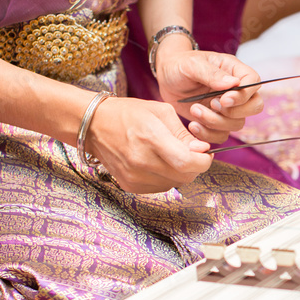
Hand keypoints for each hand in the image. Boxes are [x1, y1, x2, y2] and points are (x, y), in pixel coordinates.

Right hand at [84, 96, 212, 192]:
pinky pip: (161, 187)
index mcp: (151, 138)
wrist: (94, 126)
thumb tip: (202, 150)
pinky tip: (158, 163)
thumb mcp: (161, 112)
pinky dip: (166, 178)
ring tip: (171, 155)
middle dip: (194, 166)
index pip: (188, 162)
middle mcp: (142, 161)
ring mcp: (135, 176)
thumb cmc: (129, 114)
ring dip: (180, 172)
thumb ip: (184, 133)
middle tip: (190, 152)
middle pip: (185, 176)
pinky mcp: (130, 185)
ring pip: (175, 183)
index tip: (204, 153)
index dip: (203, 161)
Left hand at [154, 47, 264, 143]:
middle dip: (234, 112)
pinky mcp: (216, 122)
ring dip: (216, 122)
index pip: (253, 83)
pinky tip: (193, 125)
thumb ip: (212, 73)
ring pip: (237, 124)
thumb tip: (233, 83)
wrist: (165, 78)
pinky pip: (222, 135)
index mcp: (234, 71)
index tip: (224, 100)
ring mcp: (228, 108)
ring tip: (194, 110)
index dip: (244, 95)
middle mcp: (236, 90)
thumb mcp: (192, 65)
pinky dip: (208, 134)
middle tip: (211, 105)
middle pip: (254, 106)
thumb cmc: (179, 65)